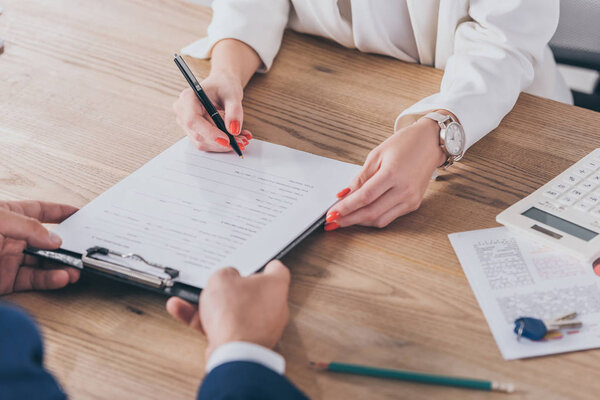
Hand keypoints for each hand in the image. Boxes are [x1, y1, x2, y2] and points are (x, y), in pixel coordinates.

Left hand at [0, 201, 79, 294]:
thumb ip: (28, 227)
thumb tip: (54, 239)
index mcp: (8, 217)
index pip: (39, 211)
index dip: (59, 211)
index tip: (78, 213)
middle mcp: (11, 238)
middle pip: (46, 241)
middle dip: (66, 246)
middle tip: (82, 251)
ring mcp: (9, 260)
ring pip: (43, 263)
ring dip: (61, 266)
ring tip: (76, 270)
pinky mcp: (7, 281)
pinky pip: (33, 280)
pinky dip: (49, 280)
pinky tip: (60, 278)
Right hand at [166, 260, 290, 359]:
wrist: (234, 352)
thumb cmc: (236, 314)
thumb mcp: (222, 279)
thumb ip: (224, 274)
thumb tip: (225, 278)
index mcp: (275, 286)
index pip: (276, 270)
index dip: (264, 265)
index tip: (256, 264)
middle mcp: (273, 308)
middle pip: (251, 292)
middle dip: (232, 288)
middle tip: (218, 283)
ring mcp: (261, 327)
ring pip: (234, 311)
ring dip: (213, 305)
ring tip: (191, 297)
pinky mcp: (246, 342)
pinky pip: (224, 327)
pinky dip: (204, 320)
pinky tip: (182, 310)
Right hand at [173, 72, 252, 152]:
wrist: (222, 85)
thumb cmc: (224, 85)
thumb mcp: (233, 94)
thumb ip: (234, 111)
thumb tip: (233, 130)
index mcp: (188, 97)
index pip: (193, 120)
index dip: (209, 133)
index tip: (227, 139)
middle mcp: (183, 112)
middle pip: (198, 135)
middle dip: (221, 141)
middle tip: (241, 141)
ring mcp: (186, 123)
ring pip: (203, 143)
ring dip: (223, 145)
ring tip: (241, 139)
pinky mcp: (194, 132)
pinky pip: (207, 143)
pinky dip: (222, 144)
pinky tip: (236, 138)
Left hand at [324, 116, 446, 229]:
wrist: (431, 143)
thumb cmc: (404, 144)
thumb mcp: (377, 154)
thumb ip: (361, 177)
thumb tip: (344, 194)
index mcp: (393, 174)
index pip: (364, 197)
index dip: (346, 208)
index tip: (331, 214)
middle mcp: (404, 190)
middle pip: (371, 212)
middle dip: (349, 219)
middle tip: (332, 222)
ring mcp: (410, 199)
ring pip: (380, 219)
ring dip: (360, 221)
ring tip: (344, 219)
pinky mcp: (414, 204)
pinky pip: (390, 217)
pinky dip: (373, 218)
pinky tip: (361, 214)